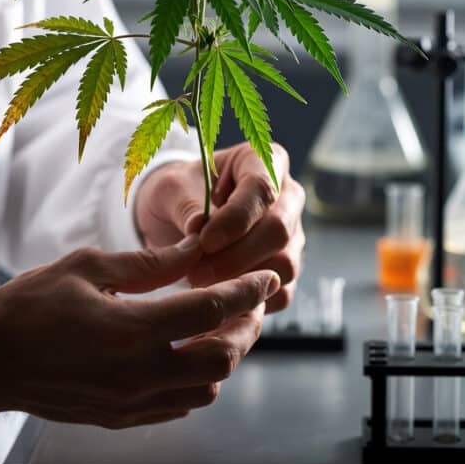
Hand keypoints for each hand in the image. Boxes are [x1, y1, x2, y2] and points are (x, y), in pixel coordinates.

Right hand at [0, 237, 279, 426]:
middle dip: (245, 329)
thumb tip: (195, 247)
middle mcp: (136, 375)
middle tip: (249, 302)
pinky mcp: (119, 418)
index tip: (266, 277)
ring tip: (221, 324)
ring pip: (205, 389)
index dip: (246, 292)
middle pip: (220, 359)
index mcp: (130, 331)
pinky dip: (197, 380)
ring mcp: (129, 402)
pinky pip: (178, 406)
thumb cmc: (31, 304)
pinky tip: (189, 351)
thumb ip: (148, 262)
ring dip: (223, 356)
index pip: (210, 313)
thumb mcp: (88, 267)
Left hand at [134, 142, 304, 313]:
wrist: (176, 218)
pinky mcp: (285, 270)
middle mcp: (287, 197)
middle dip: (236, 256)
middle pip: (279, 230)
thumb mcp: (172, 188)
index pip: (263, 188)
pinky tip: (218, 298)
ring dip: (242, 281)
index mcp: (265, 161)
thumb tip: (198, 230)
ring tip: (200, 282)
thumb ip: (187, 206)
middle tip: (196, 272)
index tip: (205, 240)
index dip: (236, 218)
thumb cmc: (178, 192)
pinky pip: (280, 293)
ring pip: (284, 265)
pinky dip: (250, 302)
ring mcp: (292, 235)